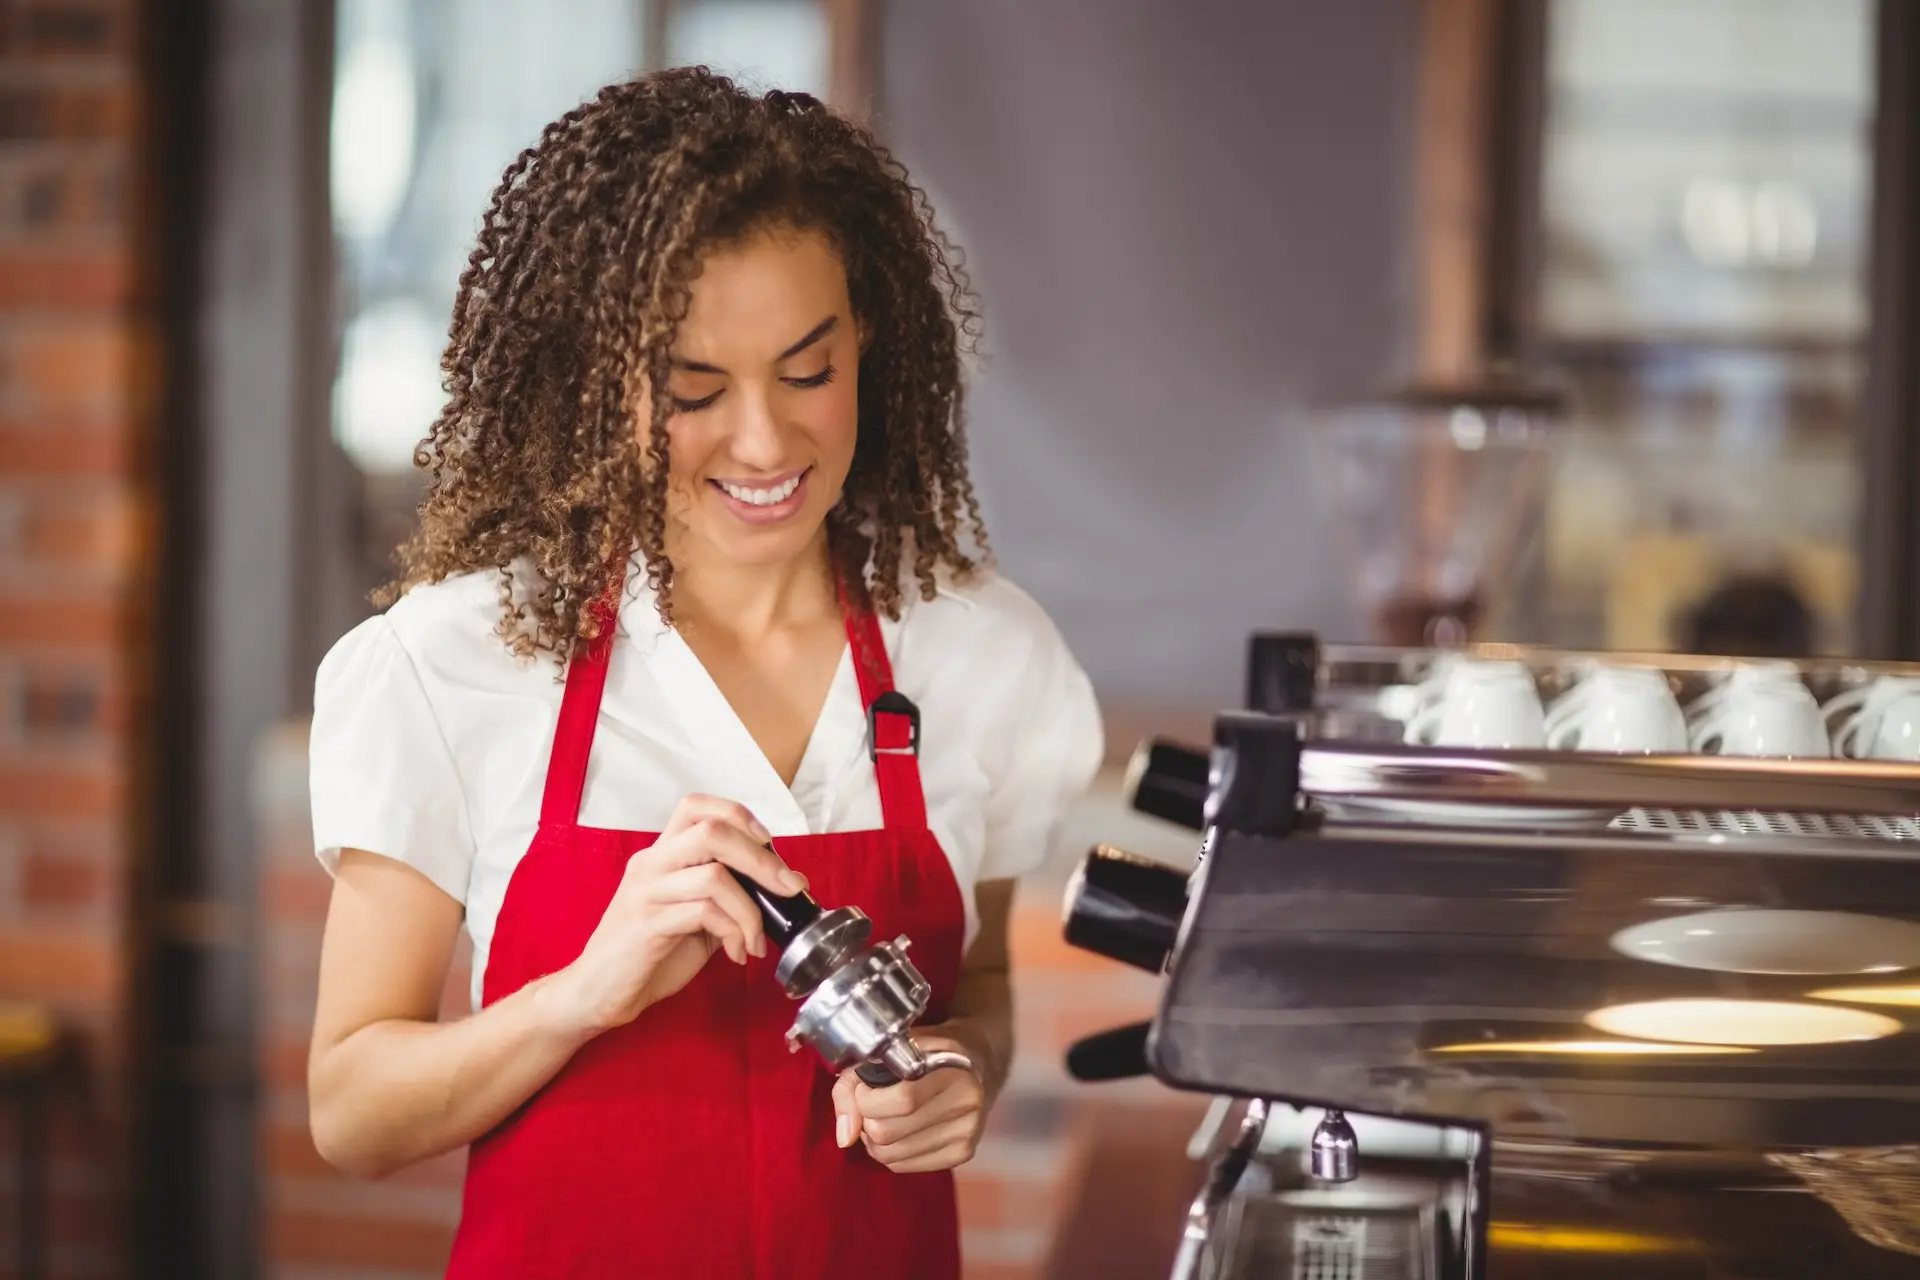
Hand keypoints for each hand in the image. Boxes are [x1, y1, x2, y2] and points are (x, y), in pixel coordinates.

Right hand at [544, 794, 804, 1036]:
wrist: (595, 994)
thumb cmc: (646, 956)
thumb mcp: (694, 918)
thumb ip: (726, 896)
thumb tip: (782, 884)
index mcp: (660, 855)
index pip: (696, 805)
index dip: (738, 815)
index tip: (768, 845)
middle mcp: (651, 864)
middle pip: (713, 830)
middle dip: (762, 859)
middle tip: (788, 889)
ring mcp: (646, 893)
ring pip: (714, 875)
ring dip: (751, 909)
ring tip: (756, 939)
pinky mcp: (646, 925)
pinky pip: (704, 913)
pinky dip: (734, 932)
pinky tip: (737, 953)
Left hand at [831, 1026, 984, 1172]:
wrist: (977, 1061)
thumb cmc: (924, 1052)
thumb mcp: (887, 1050)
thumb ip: (852, 1085)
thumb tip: (844, 1136)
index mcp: (953, 1067)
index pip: (902, 1100)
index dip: (867, 1099)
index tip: (865, 1088)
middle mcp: (966, 1101)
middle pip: (888, 1133)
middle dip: (866, 1119)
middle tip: (872, 1104)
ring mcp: (968, 1131)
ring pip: (890, 1155)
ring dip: (874, 1139)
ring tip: (885, 1116)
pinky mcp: (963, 1153)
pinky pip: (903, 1166)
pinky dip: (890, 1152)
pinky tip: (900, 1130)